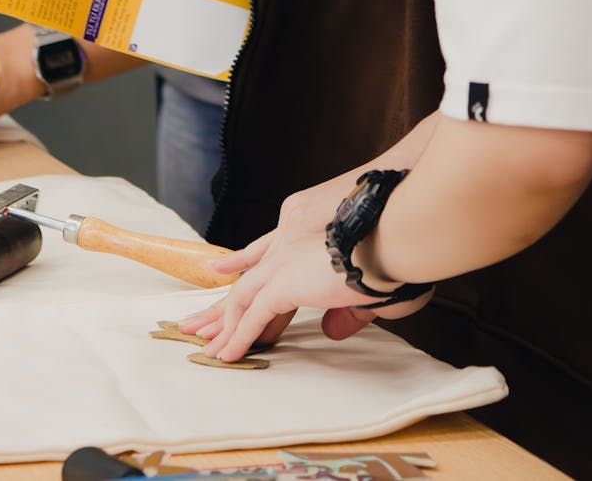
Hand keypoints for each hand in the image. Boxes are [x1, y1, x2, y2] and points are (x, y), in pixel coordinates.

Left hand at [179, 178, 432, 361]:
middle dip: (220, 309)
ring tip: (208, 350)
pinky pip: (252, 316)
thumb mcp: (369, 291)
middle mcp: (289, 251)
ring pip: (240, 299)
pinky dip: (238, 337)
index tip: (235, 310)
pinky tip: (228, 355)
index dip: (251, 295)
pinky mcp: (284, 283)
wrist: (392, 237)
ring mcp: (283, 264)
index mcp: (307, 248)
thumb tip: (332, 330)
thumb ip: (347, 310)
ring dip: (223, 327)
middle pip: (245, 284)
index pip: (270, 274)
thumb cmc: (393, 260)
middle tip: (198, 328)